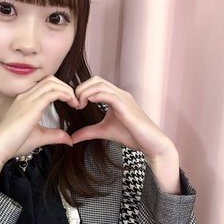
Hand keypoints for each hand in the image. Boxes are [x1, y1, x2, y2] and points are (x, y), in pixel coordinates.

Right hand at [0, 76, 77, 187]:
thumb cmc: (13, 144)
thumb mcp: (38, 138)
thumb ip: (54, 135)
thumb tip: (68, 139)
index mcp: (25, 101)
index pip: (46, 85)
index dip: (61, 89)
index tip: (71, 102)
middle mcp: (25, 96)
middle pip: (50, 80)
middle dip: (66, 87)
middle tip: (76, 101)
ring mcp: (27, 100)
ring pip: (52, 83)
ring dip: (67, 90)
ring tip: (75, 102)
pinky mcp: (31, 107)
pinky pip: (52, 93)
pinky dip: (65, 95)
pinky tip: (72, 103)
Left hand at [71, 77, 180, 192]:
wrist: (151, 143)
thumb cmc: (132, 135)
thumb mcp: (104, 132)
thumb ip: (88, 132)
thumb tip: (71, 138)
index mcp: (115, 96)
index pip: (95, 83)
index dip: (82, 90)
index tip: (75, 105)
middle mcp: (120, 94)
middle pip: (96, 80)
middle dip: (81, 88)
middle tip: (75, 104)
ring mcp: (125, 99)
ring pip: (101, 85)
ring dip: (86, 93)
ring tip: (79, 105)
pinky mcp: (127, 107)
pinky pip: (110, 96)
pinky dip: (97, 96)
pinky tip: (89, 103)